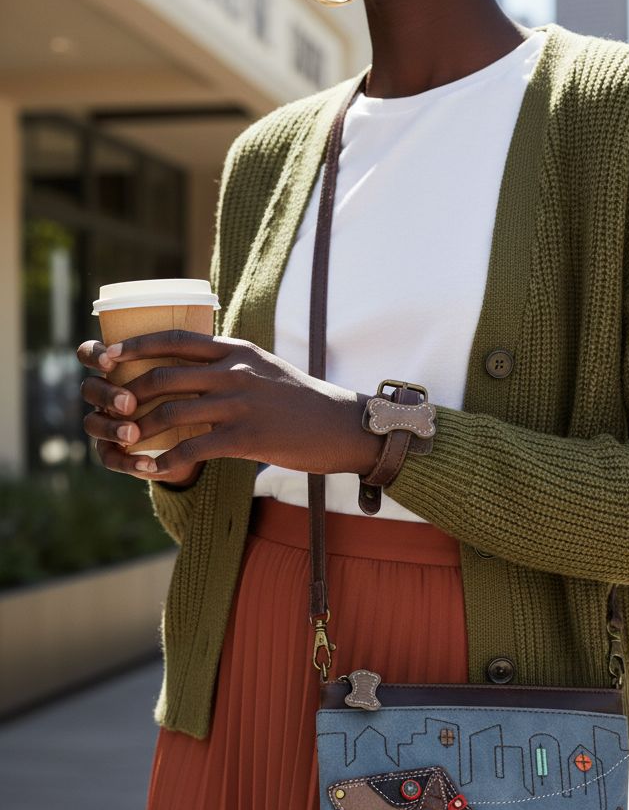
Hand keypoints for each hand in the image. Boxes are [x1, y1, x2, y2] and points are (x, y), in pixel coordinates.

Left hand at [76, 330, 382, 483]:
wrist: (341, 426)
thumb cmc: (302, 401)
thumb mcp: (266, 368)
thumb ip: (232, 363)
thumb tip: (195, 365)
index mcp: (236, 351)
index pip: (174, 339)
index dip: (134, 347)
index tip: (106, 357)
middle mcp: (235, 372)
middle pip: (164, 377)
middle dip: (128, 394)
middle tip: (110, 410)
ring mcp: (241, 405)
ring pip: (172, 414)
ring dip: (141, 431)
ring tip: (125, 444)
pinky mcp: (248, 438)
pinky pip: (194, 449)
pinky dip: (167, 461)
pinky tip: (154, 470)